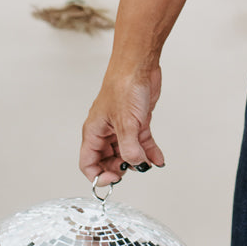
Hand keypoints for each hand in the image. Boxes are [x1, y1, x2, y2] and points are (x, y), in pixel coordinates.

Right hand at [79, 64, 164, 184]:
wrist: (140, 66)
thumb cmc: (124, 86)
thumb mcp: (126, 123)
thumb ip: (129, 148)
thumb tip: (135, 164)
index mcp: (94, 131)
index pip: (88, 162)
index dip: (98, 175)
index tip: (114, 179)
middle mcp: (106, 131)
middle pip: (107, 160)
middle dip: (119, 168)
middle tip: (133, 170)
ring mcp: (122, 127)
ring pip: (126, 152)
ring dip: (137, 161)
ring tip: (148, 164)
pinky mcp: (138, 122)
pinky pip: (142, 143)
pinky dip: (150, 152)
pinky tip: (158, 159)